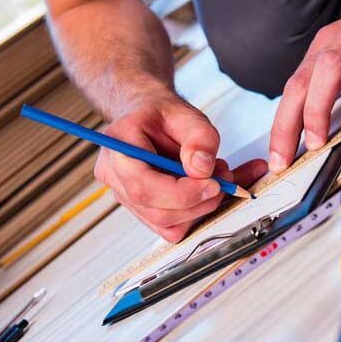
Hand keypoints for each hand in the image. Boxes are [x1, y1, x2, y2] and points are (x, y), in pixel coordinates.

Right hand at [94, 85, 266, 241]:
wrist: (149, 118)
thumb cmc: (162, 114)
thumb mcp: (186, 114)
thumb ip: (199, 138)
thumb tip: (201, 169)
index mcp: (119, 146)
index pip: (143, 186)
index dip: (182, 193)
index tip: (214, 184)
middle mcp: (115, 176)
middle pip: (156, 210)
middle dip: (198, 202)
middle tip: (224, 180)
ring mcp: (125, 196)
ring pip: (166, 223)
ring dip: (200, 208)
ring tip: (216, 179)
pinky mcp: (142, 210)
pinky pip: (171, 227)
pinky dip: (195, 213)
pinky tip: (205, 192)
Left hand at [269, 0, 340, 172]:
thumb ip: (330, 89)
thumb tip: (312, 128)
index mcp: (321, 51)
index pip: (291, 92)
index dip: (279, 127)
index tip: (277, 156)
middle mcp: (336, 44)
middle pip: (299, 85)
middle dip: (286, 126)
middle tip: (284, 157)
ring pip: (327, 73)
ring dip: (316, 111)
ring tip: (317, 142)